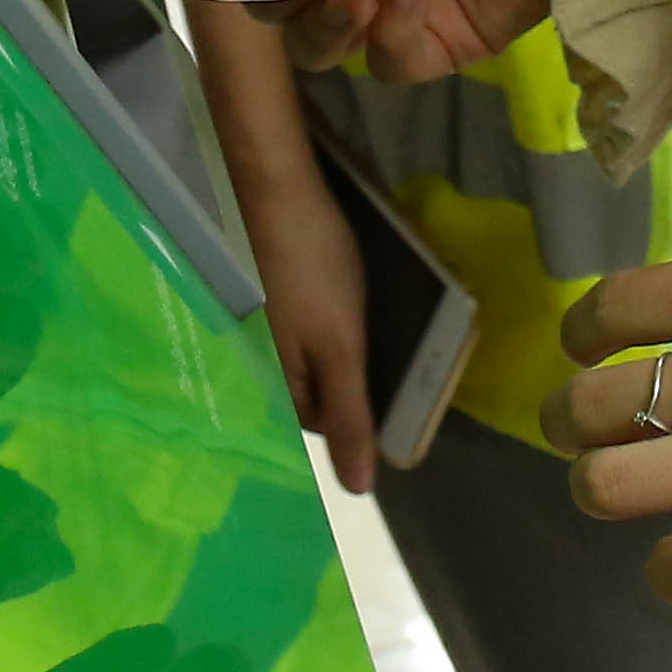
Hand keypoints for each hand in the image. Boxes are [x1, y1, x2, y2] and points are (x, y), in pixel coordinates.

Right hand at [236, 160, 383, 492]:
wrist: (278, 180)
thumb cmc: (311, 268)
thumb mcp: (341, 346)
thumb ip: (350, 415)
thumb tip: (358, 490)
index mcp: (275, 381)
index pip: (323, 423)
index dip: (363, 416)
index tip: (407, 394)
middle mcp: (265, 357)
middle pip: (319, 387)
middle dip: (358, 381)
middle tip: (407, 358)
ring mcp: (269, 319)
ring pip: (318, 352)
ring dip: (351, 347)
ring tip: (394, 329)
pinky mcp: (279, 285)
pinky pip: (314, 317)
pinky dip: (339, 315)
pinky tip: (361, 296)